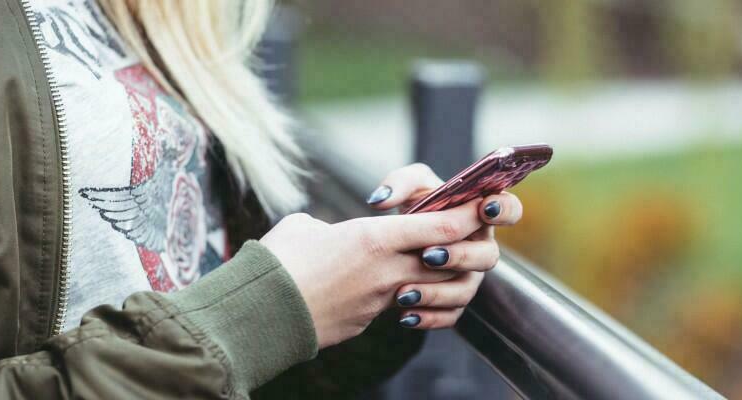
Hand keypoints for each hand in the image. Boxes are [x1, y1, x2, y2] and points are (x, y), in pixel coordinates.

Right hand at [260, 200, 483, 348]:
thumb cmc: (276, 262)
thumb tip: (329, 234)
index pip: (441, 227)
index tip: (482, 205)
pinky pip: (399, 307)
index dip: (468, 215)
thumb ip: (331, 226)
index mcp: (374, 238)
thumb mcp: (305, 227)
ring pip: (428, 286)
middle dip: (461, 246)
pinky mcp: (367, 322)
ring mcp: (379, 301)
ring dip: (435, 275)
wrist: (259, 315)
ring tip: (423, 263)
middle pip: (447, 259)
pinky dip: (403, 297)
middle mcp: (386, 271)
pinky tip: (389, 289)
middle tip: (461, 233)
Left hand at [366, 163, 523, 328]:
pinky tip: (404, 315)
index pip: (509, 210)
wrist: (396, 244)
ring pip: (466, 290)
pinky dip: (428, 317)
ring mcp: (469, 277)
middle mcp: (480, 247)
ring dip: (437, 292)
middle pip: (488, 256)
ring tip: (404, 292)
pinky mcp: (454, 302)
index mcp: (480, 214)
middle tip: (428, 255)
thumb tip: (381, 200)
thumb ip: (399, 183)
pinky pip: (450, 315)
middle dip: (460, 256)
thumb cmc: (413, 207)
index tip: (483, 208)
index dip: (503, 210)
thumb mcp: (408, 187)